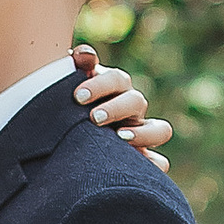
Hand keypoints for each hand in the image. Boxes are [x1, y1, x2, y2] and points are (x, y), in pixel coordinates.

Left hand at [71, 40, 173, 170]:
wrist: (63, 135)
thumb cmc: (67, 105)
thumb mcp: (68, 85)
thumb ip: (75, 67)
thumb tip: (82, 55)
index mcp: (114, 88)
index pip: (116, 79)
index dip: (101, 85)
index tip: (78, 97)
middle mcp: (131, 108)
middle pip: (136, 101)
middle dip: (116, 108)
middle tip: (94, 118)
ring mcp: (140, 133)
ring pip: (160, 129)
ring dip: (143, 133)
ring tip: (121, 138)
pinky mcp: (141, 158)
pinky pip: (158, 162)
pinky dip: (154, 164)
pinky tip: (141, 168)